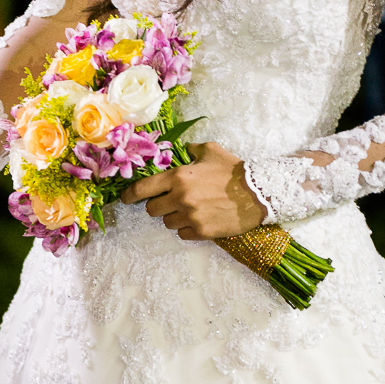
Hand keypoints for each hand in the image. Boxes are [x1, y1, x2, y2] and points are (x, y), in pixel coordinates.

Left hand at [120, 141, 267, 238]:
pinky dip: (188, 228)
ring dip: (174, 217)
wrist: (258, 192)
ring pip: (167, 223)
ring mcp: (190, 216)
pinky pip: (183, 234)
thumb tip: (181, 150)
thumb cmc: (234, 170)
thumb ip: (191, 150)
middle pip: (152, 209)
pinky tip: (199, 220)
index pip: (142, 189)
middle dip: (158, 205)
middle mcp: (180, 197)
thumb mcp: (211, 151)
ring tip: (190, 209)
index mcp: (178, 177)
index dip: (130, 195)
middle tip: (171, 201)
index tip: (126, 199)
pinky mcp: (201, 231)